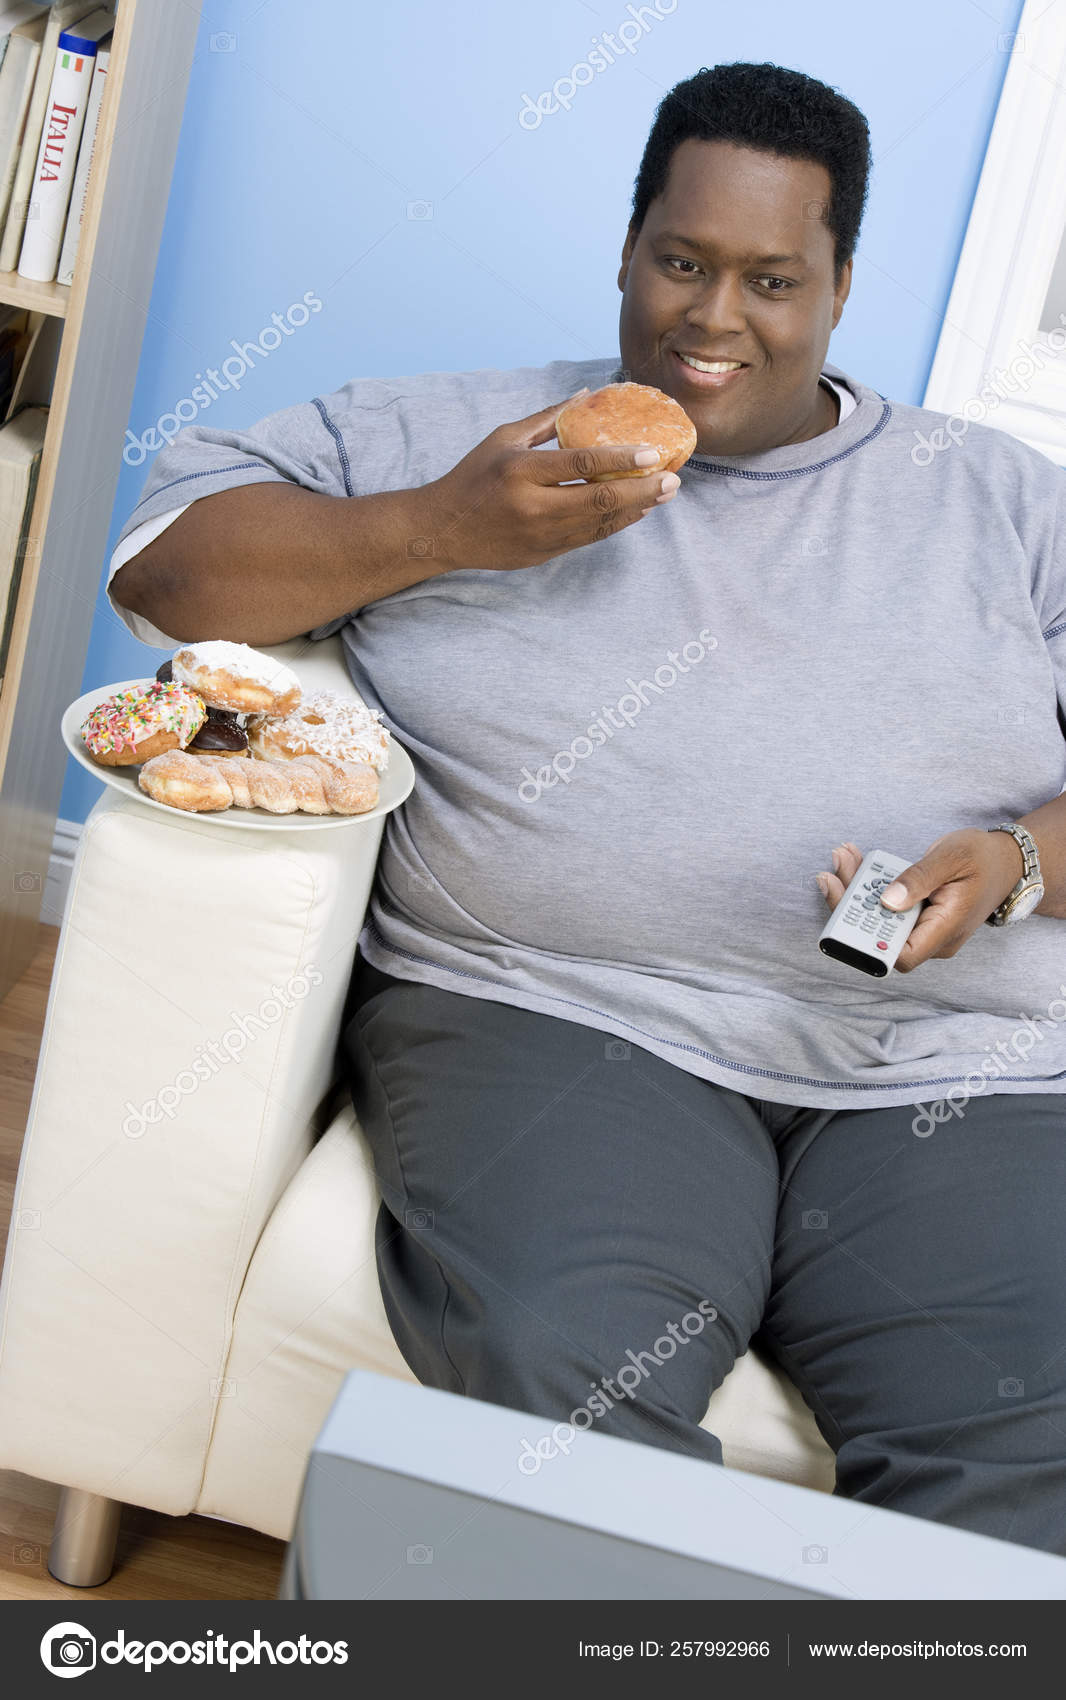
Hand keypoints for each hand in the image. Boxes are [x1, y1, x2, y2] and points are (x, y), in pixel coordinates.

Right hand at [420, 391, 680, 570]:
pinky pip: (589, 538)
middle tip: (672, 480)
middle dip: (642, 491)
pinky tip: (636, 511)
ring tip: (663, 493)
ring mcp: (540, 535)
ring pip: (600, 525)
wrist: (443, 530)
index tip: (652, 453)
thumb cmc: (473, 476)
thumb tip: (587, 394)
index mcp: (520, 471)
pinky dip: (616, 524)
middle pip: (599, 501)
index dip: (620, 460)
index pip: (580, 465)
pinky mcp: (544, 554)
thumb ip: (547, 419)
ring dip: (637, 510)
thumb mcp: (503, 438)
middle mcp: (532, 506)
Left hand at [815, 830, 1023, 971]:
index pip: (900, 956)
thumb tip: (887, 901)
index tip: (845, 910)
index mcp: (945, 930)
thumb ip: (920, 878)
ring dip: (855, 889)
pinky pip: (885, 907)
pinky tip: (855, 860)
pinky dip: (868, 885)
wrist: (1005, 860)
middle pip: (879, 935)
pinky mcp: (915, 915)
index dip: (867, 943)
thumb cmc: (983, 858)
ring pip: (878, 919)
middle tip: (834, 869)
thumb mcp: (952, 857)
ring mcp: (923, 928)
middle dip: (851, 903)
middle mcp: (931, 937)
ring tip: (842, 856)